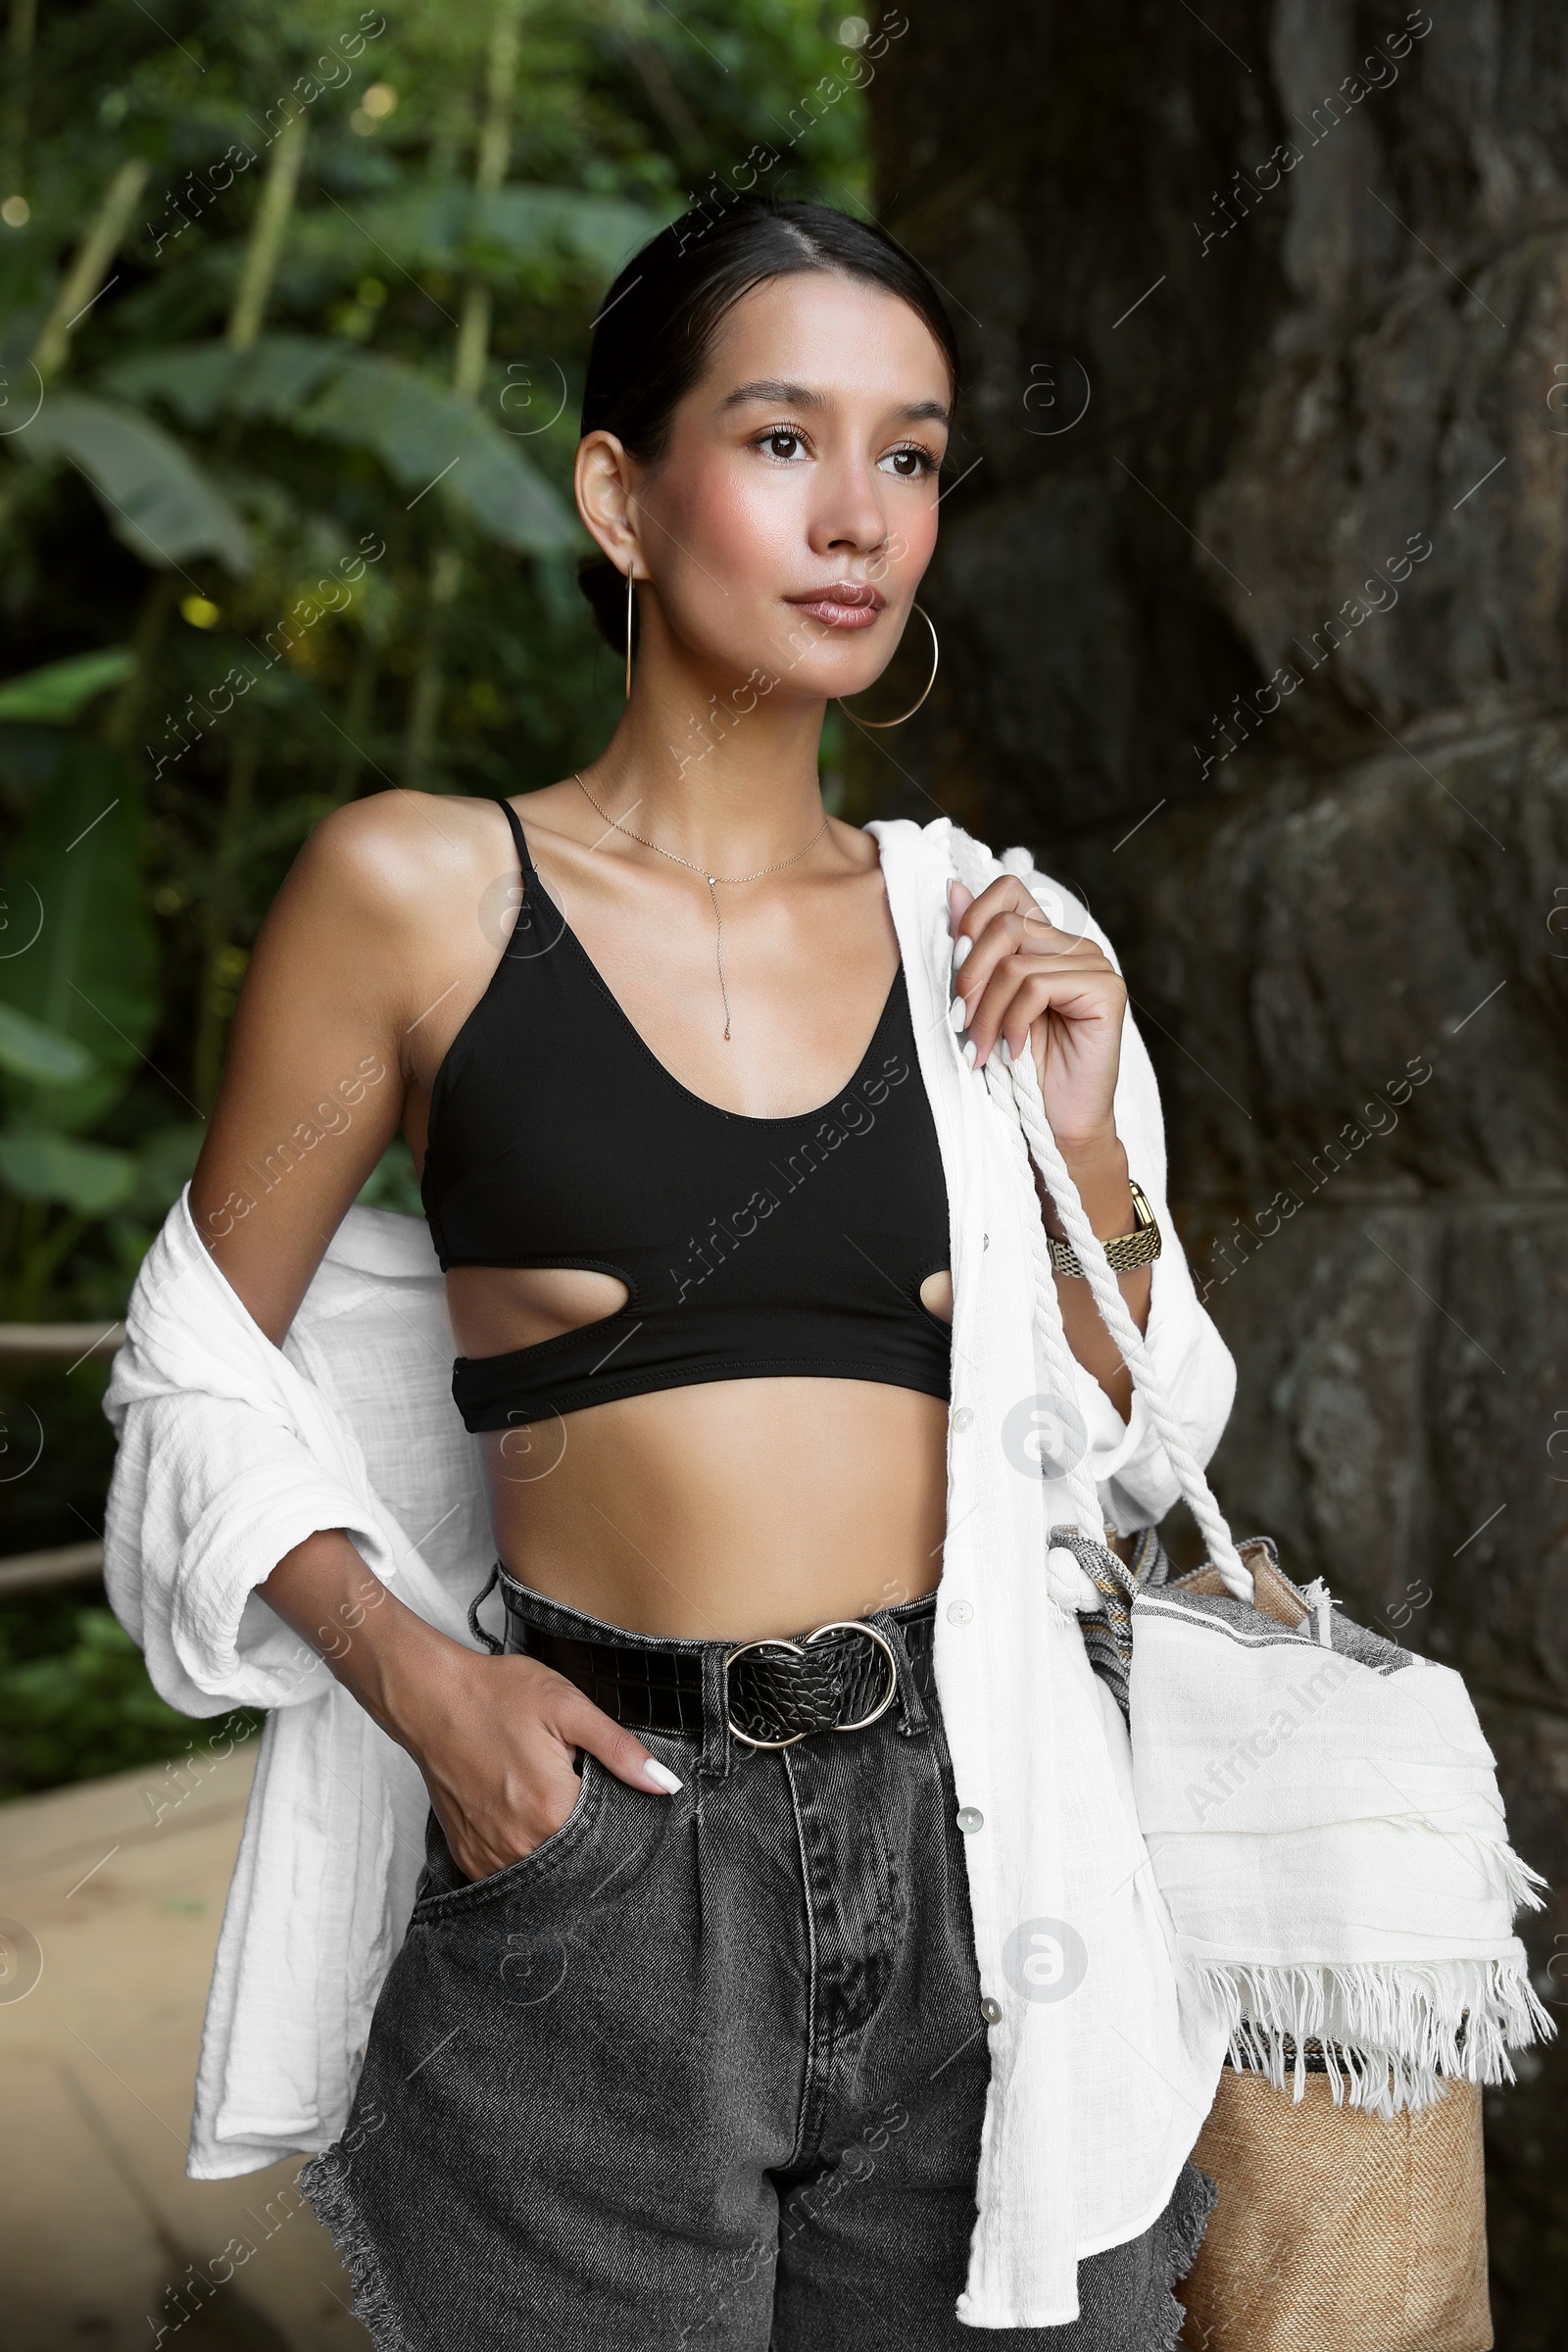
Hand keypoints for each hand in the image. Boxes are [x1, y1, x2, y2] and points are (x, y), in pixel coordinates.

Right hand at [256, 1531, 683, 1886]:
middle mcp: (520, 1844)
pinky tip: (524, 1820)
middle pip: (575, 1860)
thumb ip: (619, 1750)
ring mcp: (490, 1854)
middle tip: (576, 1794)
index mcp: (553, 1810)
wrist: (431, 1698)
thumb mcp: (568, 1707)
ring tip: (547, 1804)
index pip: (607, 1840)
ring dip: (554, 1848)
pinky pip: (508, 1871)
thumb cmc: (497, 1695)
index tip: (615, 1802)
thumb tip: (664, 1784)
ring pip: (542, 1872)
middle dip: (587, 1838)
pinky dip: (523, 1853)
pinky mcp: (468, 1855)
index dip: (618, 1823)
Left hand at [947, 877, 1126, 1147]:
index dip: (972, 918)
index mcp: (1044, 940)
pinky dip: (1012, 1022)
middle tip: (960, 1022)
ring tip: (980, 1047)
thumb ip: (973, 948)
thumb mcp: (984, 1002)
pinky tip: (1011, 1050)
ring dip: (987, 1012)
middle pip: (1004, 927)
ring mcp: (1094, 964)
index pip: (1007, 892)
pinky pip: (1037, 986)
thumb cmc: (1019, 1067)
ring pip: (1015, 963)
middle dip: (970, 978)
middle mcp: (1072, 944)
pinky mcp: (1106, 989)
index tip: (954, 969)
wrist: (1055, 1122)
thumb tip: (951, 890)